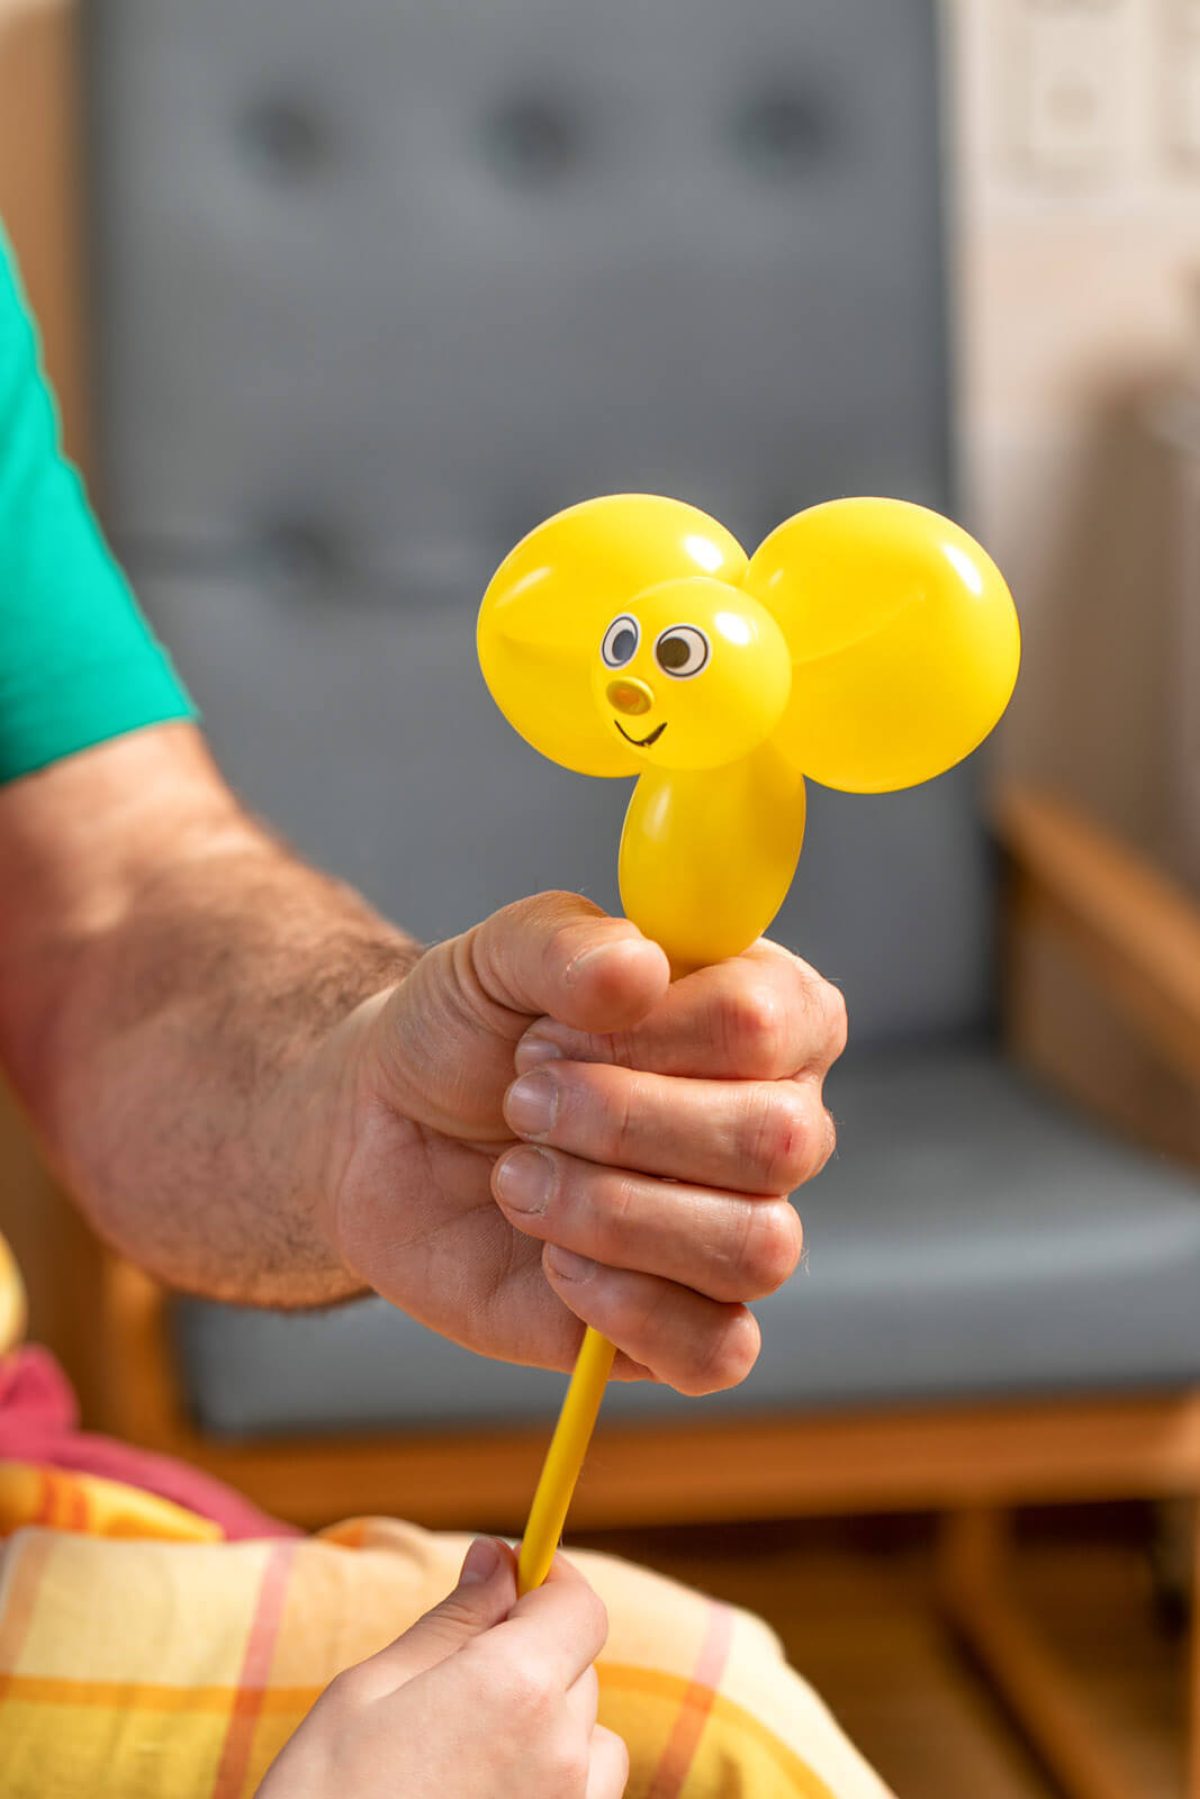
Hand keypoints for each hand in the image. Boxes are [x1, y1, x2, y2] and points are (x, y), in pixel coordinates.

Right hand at [257, 1538, 625, 1798]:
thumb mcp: (368, 1692)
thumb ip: (452, 1621)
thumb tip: (496, 1558)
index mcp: (515, 1690)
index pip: (580, 1608)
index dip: (550, 1582)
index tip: (515, 1574)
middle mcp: (561, 1754)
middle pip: (580, 1668)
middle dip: (533, 1652)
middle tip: (458, 1676)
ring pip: (590, 1740)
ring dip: (551, 1725)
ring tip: (471, 1746)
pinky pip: (586, 1797)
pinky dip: (555, 1781)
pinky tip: (485, 1789)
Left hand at [319, 893, 845, 1391]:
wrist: (387, 1133)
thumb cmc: (465, 1033)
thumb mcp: (492, 956)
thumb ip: (565, 940)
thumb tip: (641, 969)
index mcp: (762, 1012)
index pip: (769, 1024)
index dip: (654, 1033)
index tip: (547, 1031)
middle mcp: (775, 1122)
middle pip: (776, 1143)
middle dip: (621, 1124)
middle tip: (521, 1102)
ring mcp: (736, 1226)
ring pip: (756, 1248)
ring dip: (611, 1213)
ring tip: (517, 1180)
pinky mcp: (688, 1325)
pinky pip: (720, 1352)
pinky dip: (628, 1311)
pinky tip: (555, 1263)